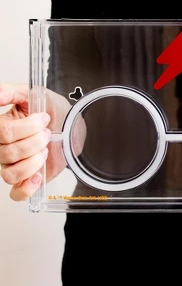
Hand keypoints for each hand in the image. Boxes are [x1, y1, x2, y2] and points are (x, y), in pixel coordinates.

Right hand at [0, 84, 85, 200]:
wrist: (70, 126)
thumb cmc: (52, 111)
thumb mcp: (36, 94)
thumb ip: (13, 92)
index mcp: (2, 127)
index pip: (4, 133)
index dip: (28, 127)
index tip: (44, 118)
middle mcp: (3, 148)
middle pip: (9, 153)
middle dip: (36, 141)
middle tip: (48, 133)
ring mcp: (13, 165)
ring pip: (10, 174)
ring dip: (33, 162)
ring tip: (45, 151)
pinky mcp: (27, 179)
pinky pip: (16, 194)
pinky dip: (27, 188)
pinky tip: (38, 176)